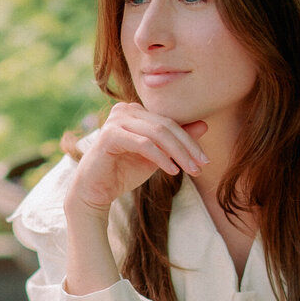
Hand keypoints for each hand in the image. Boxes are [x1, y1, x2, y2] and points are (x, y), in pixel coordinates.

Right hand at [67, 103, 208, 215]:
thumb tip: (204, 125)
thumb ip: (175, 141)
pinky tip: (172, 171)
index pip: (170, 122)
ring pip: (157, 134)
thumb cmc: (123, 172)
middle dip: (187, 147)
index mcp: (136, 111)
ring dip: (178, 153)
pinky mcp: (109, 135)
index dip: (190, 140)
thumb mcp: (157, 156)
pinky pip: (143, 144)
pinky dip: (161, 157)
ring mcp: (116, 120)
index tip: (205, 160)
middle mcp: (125, 109)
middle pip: (166, 126)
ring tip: (191, 170)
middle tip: (202, 166)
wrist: (94, 190)